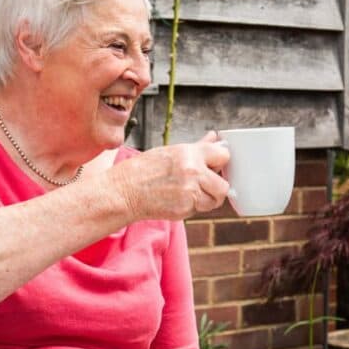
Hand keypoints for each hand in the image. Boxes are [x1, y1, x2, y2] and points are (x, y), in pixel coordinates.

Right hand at [113, 131, 230, 221]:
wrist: (124, 191)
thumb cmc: (144, 170)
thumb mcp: (171, 152)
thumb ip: (197, 147)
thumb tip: (214, 137)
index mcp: (190, 153)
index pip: (224, 155)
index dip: (220, 162)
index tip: (215, 166)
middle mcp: (193, 171)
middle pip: (224, 185)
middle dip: (217, 187)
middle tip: (204, 185)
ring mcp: (190, 192)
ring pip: (214, 201)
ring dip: (206, 199)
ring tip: (188, 192)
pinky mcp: (185, 209)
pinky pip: (200, 210)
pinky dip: (193, 207)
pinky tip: (178, 199)